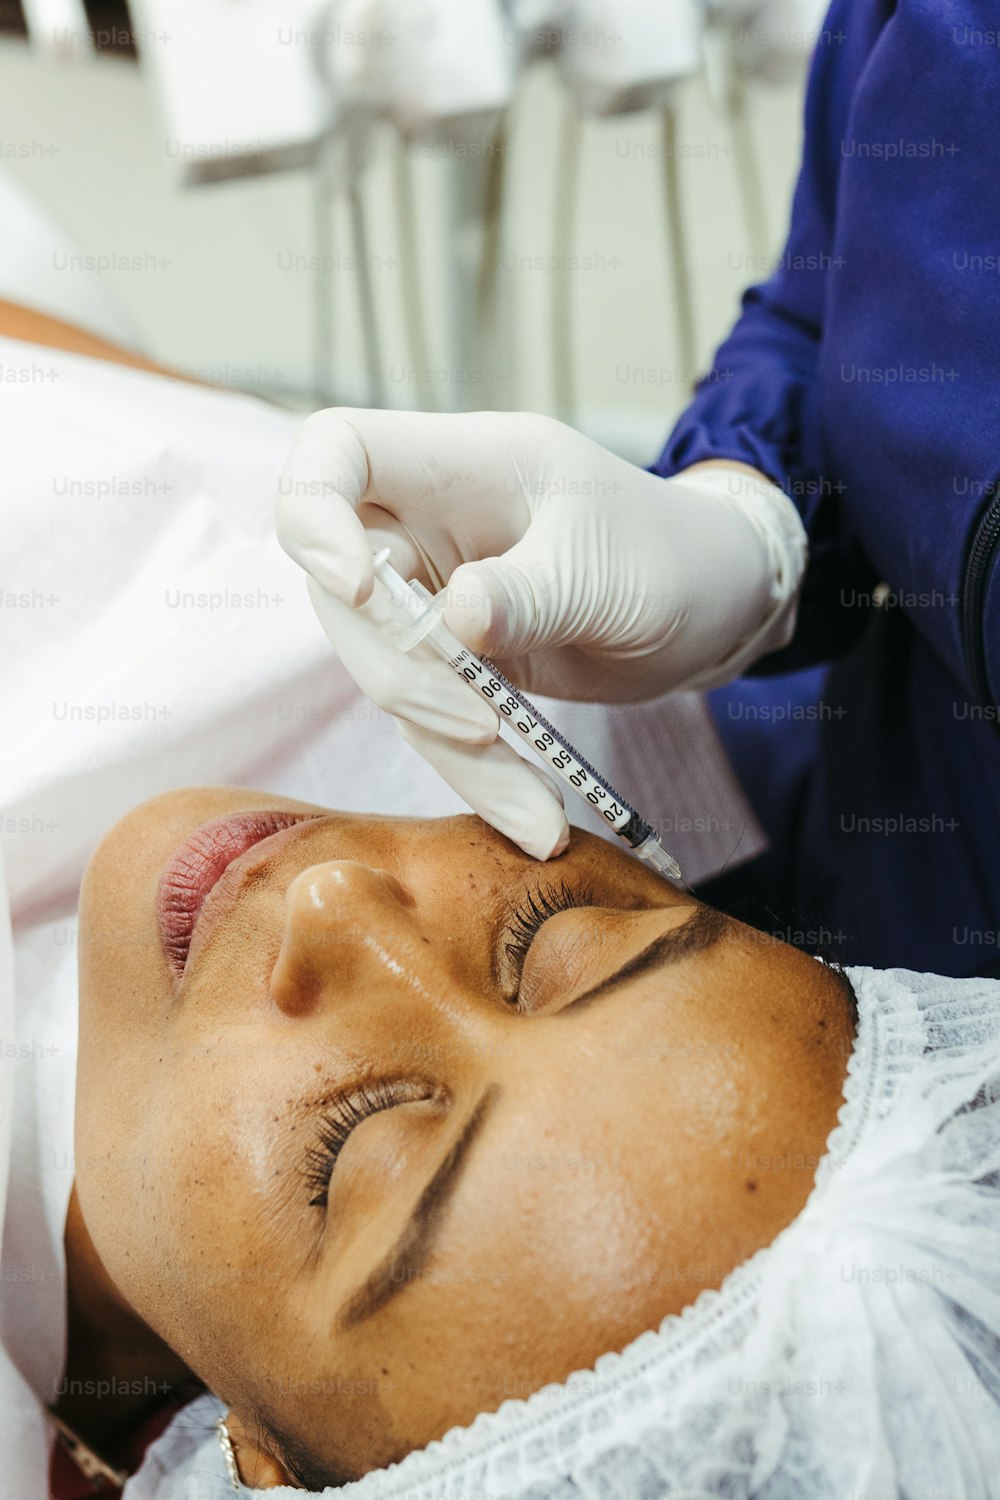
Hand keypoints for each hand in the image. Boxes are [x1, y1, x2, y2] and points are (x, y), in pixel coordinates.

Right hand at [276, 409, 805, 855]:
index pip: (336, 451)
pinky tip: (537, 819)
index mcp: (460, 465)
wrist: (718, 604)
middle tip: (479, 727)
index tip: (357, 587)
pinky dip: (481, 775)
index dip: (313, 514)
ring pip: (387, 674)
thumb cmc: (673, 554)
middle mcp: (430, 528)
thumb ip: (531, 592)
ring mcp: (438, 598)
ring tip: (538, 812)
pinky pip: (434, 722)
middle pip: (339, 592)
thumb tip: (452, 622)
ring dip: (451, 751)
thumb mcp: (610, 571)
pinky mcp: (457, 664)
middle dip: (398, 674)